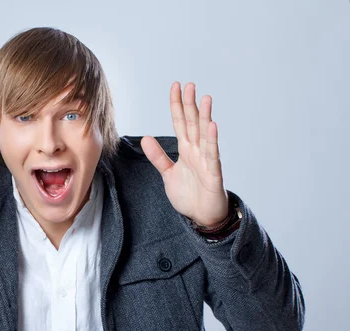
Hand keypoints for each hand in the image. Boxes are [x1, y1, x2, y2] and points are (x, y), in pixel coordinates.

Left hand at [141, 81, 228, 228]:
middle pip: (193, 124)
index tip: (176, 87)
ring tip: (205, 98)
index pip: (180, 122)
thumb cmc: (189, 194)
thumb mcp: (168, 173)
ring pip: (205, 134)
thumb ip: (158, 157)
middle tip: (189, 85)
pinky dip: (211, 140)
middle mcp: (197, 151)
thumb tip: (146, 138)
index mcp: (186, 149)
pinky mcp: (213, 173)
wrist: (202, 216)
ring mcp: (206, 160)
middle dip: (190, 105)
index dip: (177, 105)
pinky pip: (212, 154)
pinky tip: (211, 125)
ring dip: (204, 117)